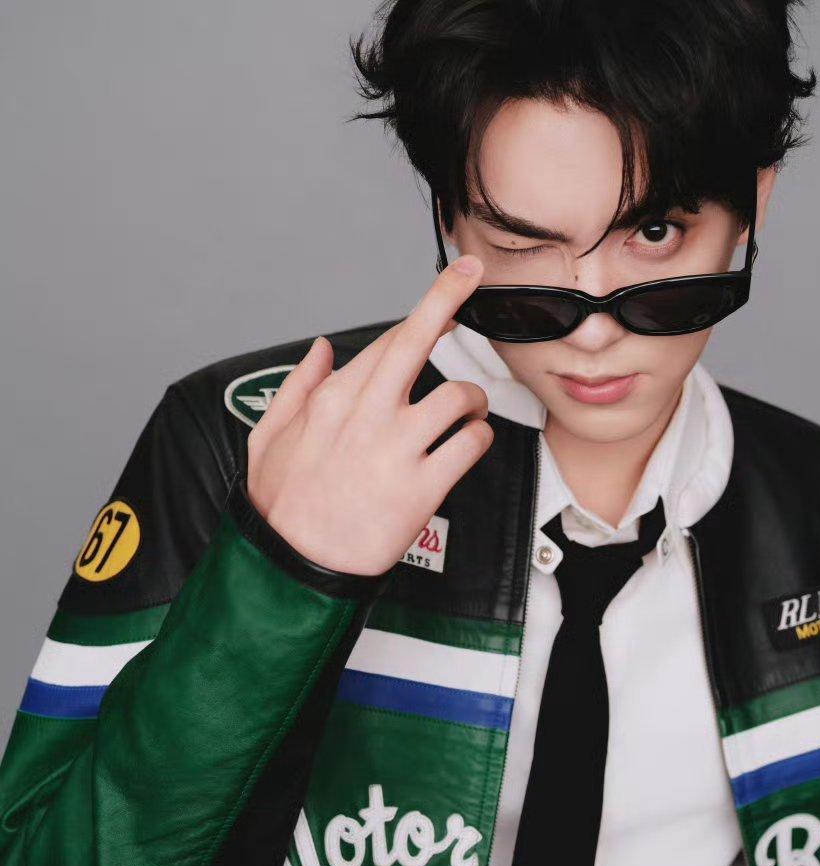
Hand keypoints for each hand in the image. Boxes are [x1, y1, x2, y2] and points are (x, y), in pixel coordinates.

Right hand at [246, 255, 491, 575]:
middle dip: (447, 297)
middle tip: (471, 275)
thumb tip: (321, 349)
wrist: (294, 566)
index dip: (422, 318)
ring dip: (473, 401)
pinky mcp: (422, 487)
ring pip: (457, 396)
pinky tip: (469, 446)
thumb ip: (297, 388)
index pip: (385, 342)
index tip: (445, 298)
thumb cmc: (282, 508)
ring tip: (469, 413)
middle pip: (415, 340)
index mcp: (330, 400)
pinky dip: (479, 440)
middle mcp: (366, 415)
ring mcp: (396, 449)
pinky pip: (471, 445)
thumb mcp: (268, 438)